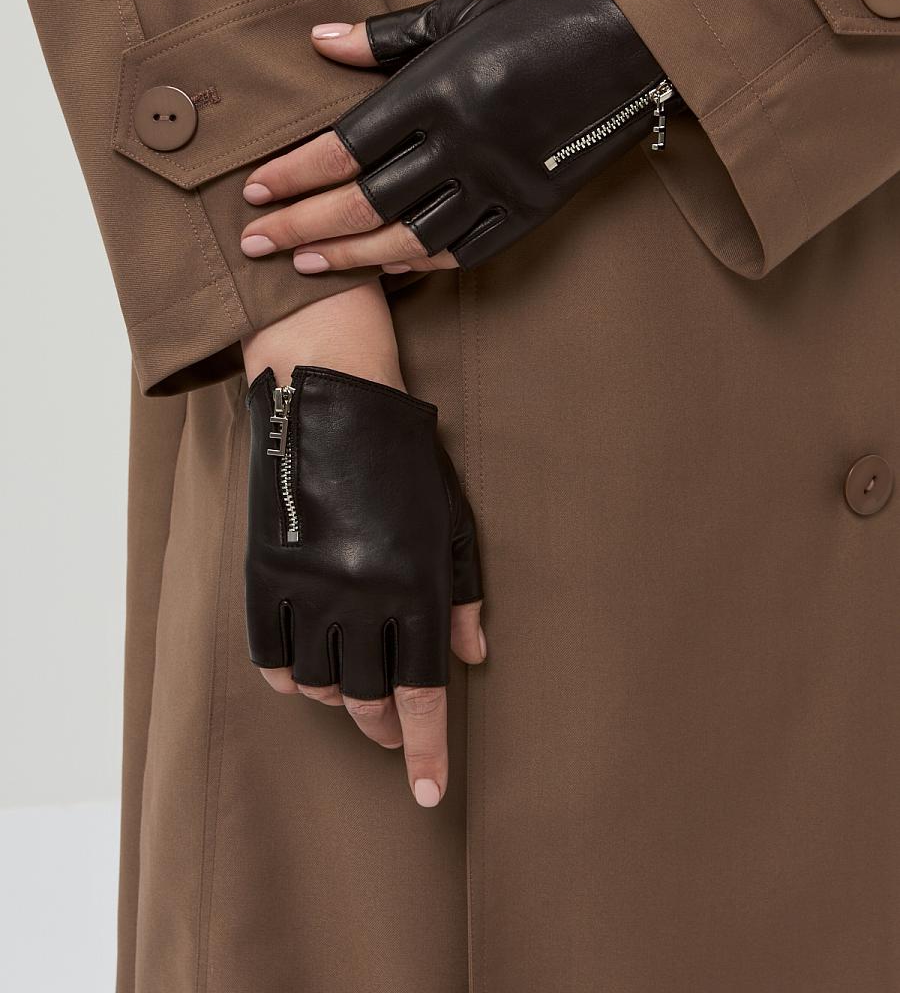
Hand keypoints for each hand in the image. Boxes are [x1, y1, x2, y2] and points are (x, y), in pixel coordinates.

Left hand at [239, 0, 676, 273]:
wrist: (631, 39)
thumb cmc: (538, 15)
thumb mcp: (457, 12)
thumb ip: (383, 38)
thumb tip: (317, 42)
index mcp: (438, 90)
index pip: (346, 146)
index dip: (295, 173)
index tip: (254, 191)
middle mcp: (462, 145)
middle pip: (365, 202)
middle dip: (302, 225)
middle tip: (254, 245)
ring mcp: (498, 183)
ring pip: (409, 237)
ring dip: (350, 255)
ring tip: (304, 266)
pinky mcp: (530, 209)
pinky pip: (463, 251)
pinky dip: (418, 263)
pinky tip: (383, 268)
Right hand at [241, 288, 485, 807]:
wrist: (329, 399)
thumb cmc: (404, 458)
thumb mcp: (452, 522)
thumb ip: (464, 594)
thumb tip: (473, 657)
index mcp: (415, 587)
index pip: (424, 692)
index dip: (429, 750)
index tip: (430, 796)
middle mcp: (359, 598)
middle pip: (368, 697)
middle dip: (386, 727)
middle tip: (394, 731)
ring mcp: (305, 589)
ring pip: (320, 683)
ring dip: (341, 699)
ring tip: (354, 691)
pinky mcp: (263, 574)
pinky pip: (270, 655)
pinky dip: (290, 676)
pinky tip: (306, 676)